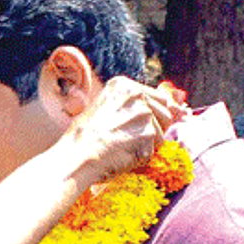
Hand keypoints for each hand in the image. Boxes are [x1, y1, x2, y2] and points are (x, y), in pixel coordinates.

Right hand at [59, 77, 184, 187]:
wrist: (77, 156)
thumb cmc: (83, 138)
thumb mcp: (103, 109)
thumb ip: (129, 106)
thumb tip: (160, 111)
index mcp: (124, 85)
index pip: (159, 98)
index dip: (155, 115)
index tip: (143, 127)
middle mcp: (137, 95)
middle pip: (166, 114)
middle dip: (156, 130)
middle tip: (132, 141)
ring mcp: (144, 114)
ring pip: (161, 135)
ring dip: (146, 146)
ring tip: (122, 148)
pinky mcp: (148, 135)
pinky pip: (152, 151)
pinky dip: (140, 158)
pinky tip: (121, 156)